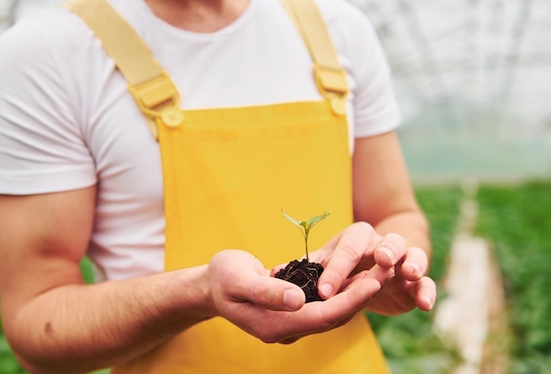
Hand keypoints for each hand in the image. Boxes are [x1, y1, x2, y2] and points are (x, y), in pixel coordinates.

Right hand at [206, 249, 384, 343]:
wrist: (211, 285)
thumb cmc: (222, 278)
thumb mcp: (239, 279)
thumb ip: (268, 291)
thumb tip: (299, 300)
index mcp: (273, 325)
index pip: (321, 317)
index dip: (349, 301)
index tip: (373, 282)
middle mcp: (286, 329)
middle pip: (333, 318)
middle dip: (362, 296)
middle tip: (388, 271)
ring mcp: (291, 323)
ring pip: (332, 313)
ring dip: (357, 294)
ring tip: (380, 271)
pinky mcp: (294, 312)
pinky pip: (325, 306)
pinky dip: (343, 292)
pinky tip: (358, 275)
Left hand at [311, 222, 435, 314]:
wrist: (374, 270)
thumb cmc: (344, 266)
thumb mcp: (327, 265)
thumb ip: (308, 268)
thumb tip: (274, 272)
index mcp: (355, 239)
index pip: (345, 249)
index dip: (335, 270)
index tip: (324, 292)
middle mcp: (381, 245)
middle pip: (386, 242)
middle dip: (384, 250)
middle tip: (382, 260)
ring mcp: (402, 261)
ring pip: (412, 255)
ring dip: (412, 262)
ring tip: (410, 272)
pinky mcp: (415, 281)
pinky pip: (426, 282)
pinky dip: (427, 290)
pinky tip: (424, 303)